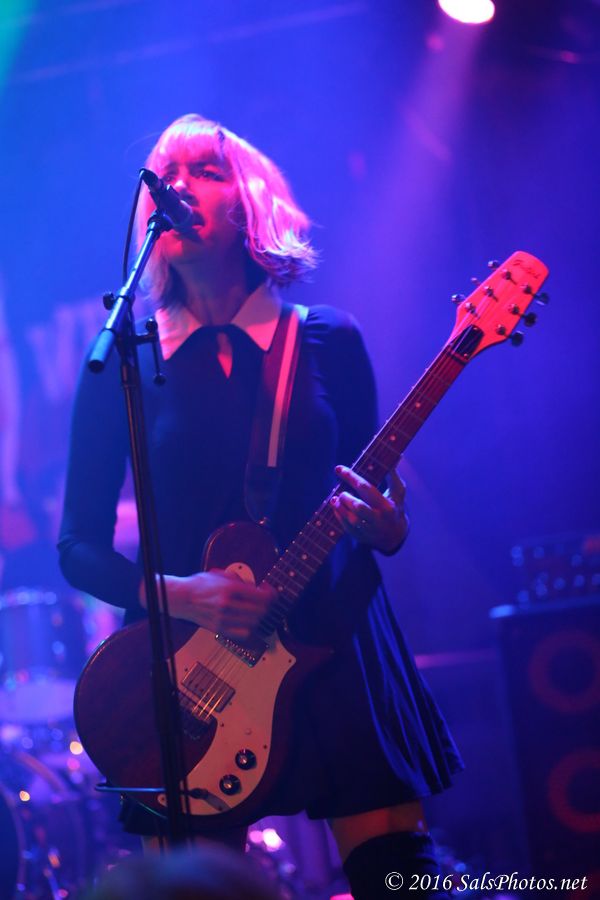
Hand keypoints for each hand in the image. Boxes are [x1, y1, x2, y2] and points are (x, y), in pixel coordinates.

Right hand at [140, 570, 275, 640]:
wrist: (181, 598)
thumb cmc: (199, 584)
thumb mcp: (220, 574)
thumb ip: (239, 580)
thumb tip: (255, 587)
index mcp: (229, 589)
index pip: (261, 596)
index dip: (271, 594)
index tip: (270, 591)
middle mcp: (228, 605)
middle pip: (261, 611)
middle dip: (267, 605)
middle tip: (264, 600)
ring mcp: (223, 619)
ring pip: (254, 623)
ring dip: (258, 617)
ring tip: (255, 610)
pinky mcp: (219, 630)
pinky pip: (243, 634)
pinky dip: (249, 629)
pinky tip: (247, 622)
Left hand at [330, 464, 408, 554]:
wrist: (395, 536)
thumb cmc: (394, 507)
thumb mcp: (397, 493)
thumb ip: (393, 476)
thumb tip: (395, 457)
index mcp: (387, 506)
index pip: (366, 488)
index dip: (351, 477)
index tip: (339, 469)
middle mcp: (378, 519)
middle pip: (359, 507)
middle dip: (346, 497)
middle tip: (341, 492)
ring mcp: (369, 530)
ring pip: (351, 519)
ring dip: (340, 507)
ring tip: (335, 499)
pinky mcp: (361, 537)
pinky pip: (346, 527)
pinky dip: (339, 516)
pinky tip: (336, 508)